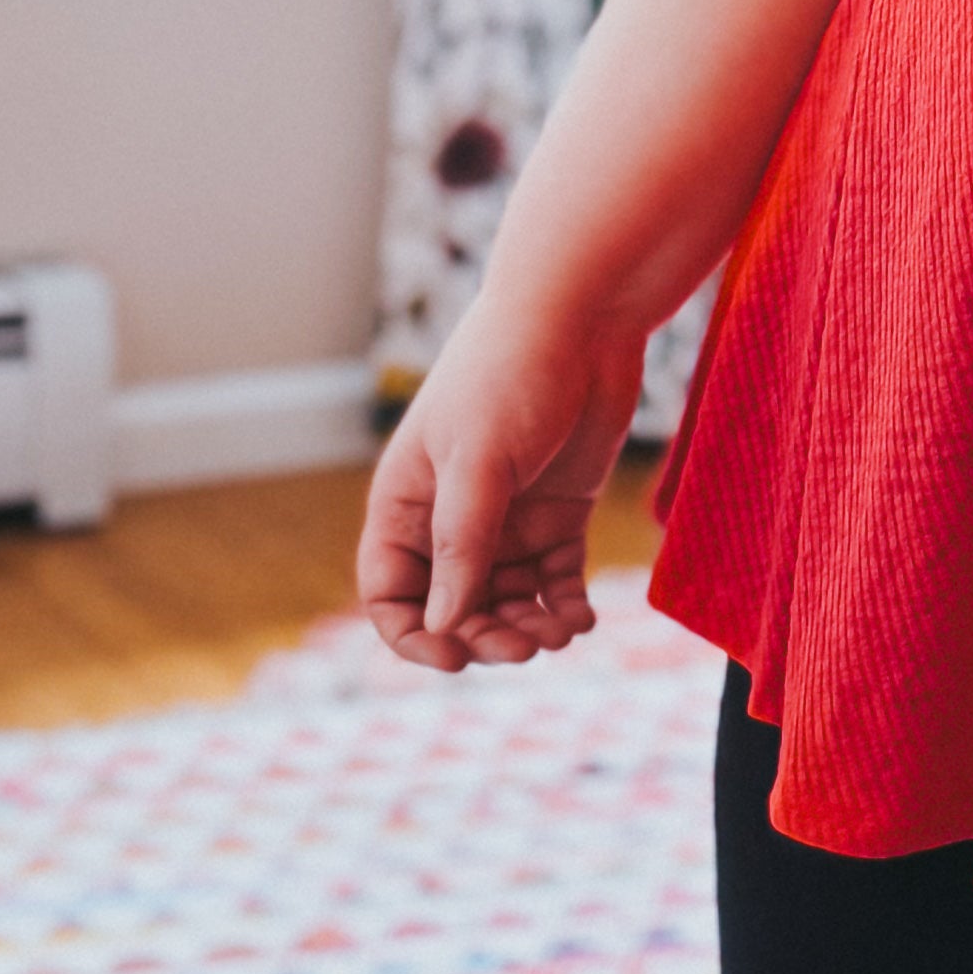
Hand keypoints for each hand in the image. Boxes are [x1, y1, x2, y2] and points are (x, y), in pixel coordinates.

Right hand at [357, 290, 649, 671]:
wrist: (582, 316)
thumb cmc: (512, 373)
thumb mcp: (479, 463)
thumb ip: (462, 545)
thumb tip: (445, 624)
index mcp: (406, 503)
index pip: (390, 593)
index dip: (414, 635)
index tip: (455, 657)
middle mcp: (451, 518)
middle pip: (455, 608)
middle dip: (485, 637)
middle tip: (525, 647)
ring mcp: (507, 518)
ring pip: (507, 602)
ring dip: (528, 628)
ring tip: (560, 632)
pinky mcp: (560, 513)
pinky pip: (555, 581)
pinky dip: (565, 606)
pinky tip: (582, 619)